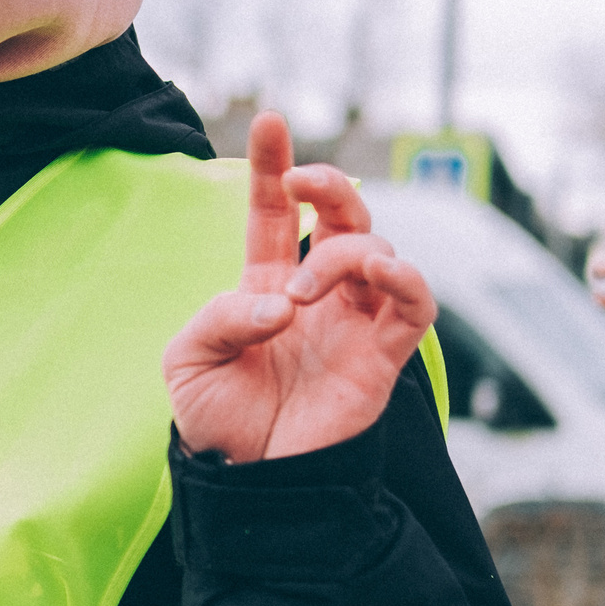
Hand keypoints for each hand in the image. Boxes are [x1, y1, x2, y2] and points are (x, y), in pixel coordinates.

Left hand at [164, 112, 437, 461]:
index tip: (269, 121)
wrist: (250, 484)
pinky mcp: (384, 357)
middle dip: (328, 184)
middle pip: (342, 216)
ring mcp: (354, 322)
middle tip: (300, 184)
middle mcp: (316, 295)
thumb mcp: (189, 360)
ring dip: (343, 253)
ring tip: (299, 294)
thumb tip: (280, 304)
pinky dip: (405, 279)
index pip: (275, 213)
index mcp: (264, 285)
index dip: (272, 166)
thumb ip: (220, 317)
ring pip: (378, 251)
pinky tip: (375, 274)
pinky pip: (415, 304)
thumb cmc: (218, 422)